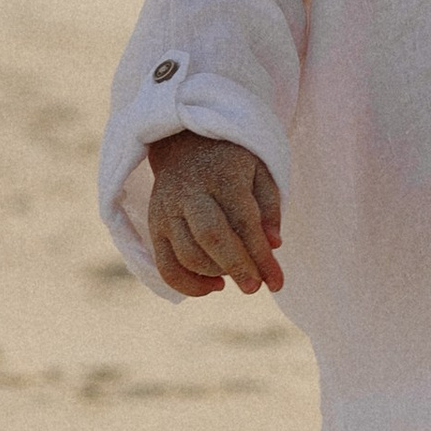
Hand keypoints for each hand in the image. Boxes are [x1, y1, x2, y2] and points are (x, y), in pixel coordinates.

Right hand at [145, 133, 282, 296]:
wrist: (183, 142)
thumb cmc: (231, 161)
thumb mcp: (260, 170)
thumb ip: (269, 206)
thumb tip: (274, 244)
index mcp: (222, 177)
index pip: (244, 221)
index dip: (261, 256)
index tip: (277, 282)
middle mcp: (190, 193)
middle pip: (211, 237)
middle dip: (236, 267)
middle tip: (255, 288)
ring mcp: (167, 210)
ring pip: (187, 254)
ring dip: (215, 274)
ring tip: (238, 276)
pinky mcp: (154, 225)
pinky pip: (165, 265)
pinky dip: (187, 285)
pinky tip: (213, 286)